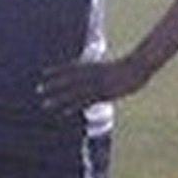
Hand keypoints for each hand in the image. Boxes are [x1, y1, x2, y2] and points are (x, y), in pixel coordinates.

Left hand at [37, 55, 152, 114]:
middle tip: (37, 89)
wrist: (139, 66)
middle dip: (53, 85)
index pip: (71, 67)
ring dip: (58, 98)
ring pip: (73, 91)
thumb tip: (97, 76)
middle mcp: (91, 74)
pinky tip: (63, 112)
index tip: (43, 73)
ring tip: (45, 104)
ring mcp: (96, 83)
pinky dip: (73, 106)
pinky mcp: (103, 93)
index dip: (57, 70)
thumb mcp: (112, 68)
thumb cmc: (128, 67)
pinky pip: (85, 100)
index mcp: (93, 66)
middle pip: (68, 79)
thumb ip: (102, 71)